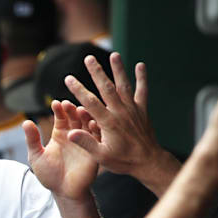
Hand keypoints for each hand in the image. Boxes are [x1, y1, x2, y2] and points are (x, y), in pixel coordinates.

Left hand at [23, 100, 97, 200]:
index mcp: (60, 134)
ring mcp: (85, 142)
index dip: (59, 110)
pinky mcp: (95, 151)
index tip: (55, 103)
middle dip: (72, 110)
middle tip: (68, 104)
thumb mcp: (36, 156)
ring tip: (80, 110)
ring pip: (87, 125)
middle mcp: (74, 135)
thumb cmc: (49, 174)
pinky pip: (97, 138)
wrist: (63, 192)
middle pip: (75, 117)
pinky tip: (92, 124)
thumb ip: (32, 140)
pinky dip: (95, 130)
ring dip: (85, 117)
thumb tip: (26, 122)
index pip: (61, 117)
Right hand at [64, 52, 179, 195]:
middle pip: (107, 88)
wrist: (149, 162)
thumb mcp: (101, 157)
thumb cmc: (124, 161)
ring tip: (114, 55)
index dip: (78, 89)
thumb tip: (70, 133)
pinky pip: (142, 91)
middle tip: (89, 58)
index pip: (90, 102)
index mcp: (109, 123)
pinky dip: (142, 78)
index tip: (69, 78)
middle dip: (97, 72)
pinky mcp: (142, 111)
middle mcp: (121, 112)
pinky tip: (141, 65)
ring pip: (124, 86)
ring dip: (118, 70)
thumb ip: (86, 143)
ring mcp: (132, 110)